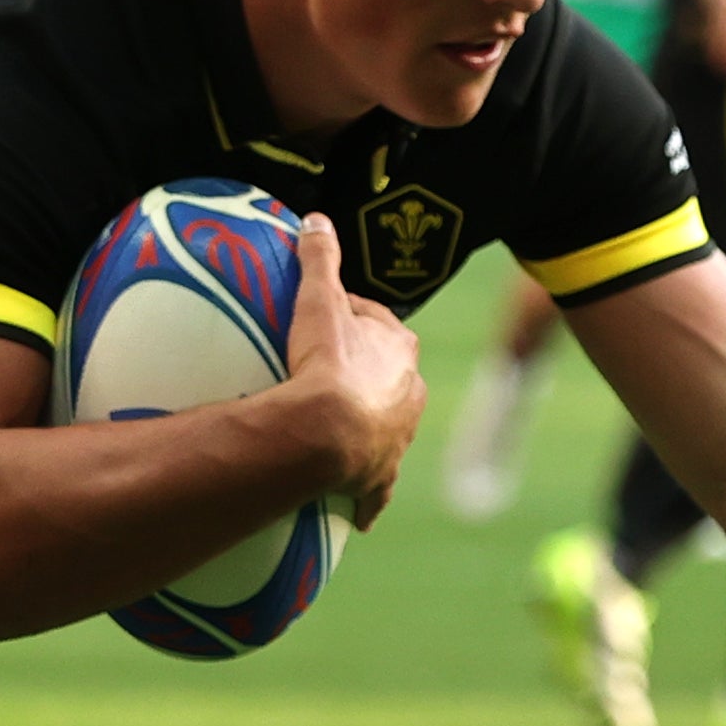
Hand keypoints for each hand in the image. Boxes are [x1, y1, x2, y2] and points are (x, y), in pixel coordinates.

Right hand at [279, 214, 427, 528]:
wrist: (327, 434)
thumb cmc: (328, 364)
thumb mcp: (319, 302)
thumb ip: (319, 259)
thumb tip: (316, 219)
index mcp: (400, 351)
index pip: (380, 325)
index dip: (354, 321)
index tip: (329, 322)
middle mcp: (409, 395)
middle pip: (390, 377)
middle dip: (370, 375)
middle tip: (331, 374)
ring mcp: (397, 439)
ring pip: (390, 428)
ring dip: (372, 427)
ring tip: (339, 429)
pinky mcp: (380, 478)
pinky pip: (377, 486)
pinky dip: (370, 493)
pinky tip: (360, 506)